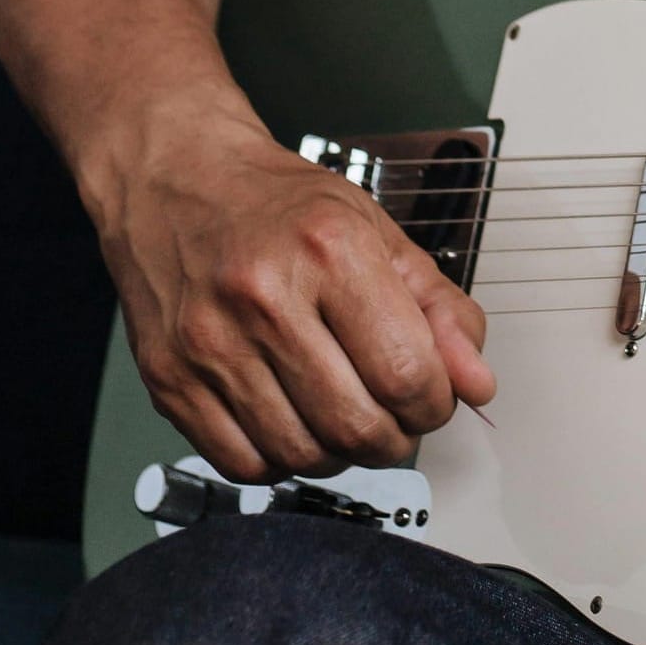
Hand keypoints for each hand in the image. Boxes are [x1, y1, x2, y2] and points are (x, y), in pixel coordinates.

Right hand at [99, 115, 496, 483]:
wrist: (176, 181)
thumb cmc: (279, 204)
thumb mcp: (377, 230)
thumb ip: (438, 306)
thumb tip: (476, 381)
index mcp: (330, 249)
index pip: (405, 370)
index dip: (436, 401)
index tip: (437, 396)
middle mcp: (265, 298)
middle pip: (356, 423)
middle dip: (396, 436)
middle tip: (399, 416)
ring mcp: (210, 344)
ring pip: (301, 453)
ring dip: (342, 454)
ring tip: (349, 416)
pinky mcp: (169, 381)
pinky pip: (241, 463)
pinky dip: (282, 461)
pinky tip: (296, 424)